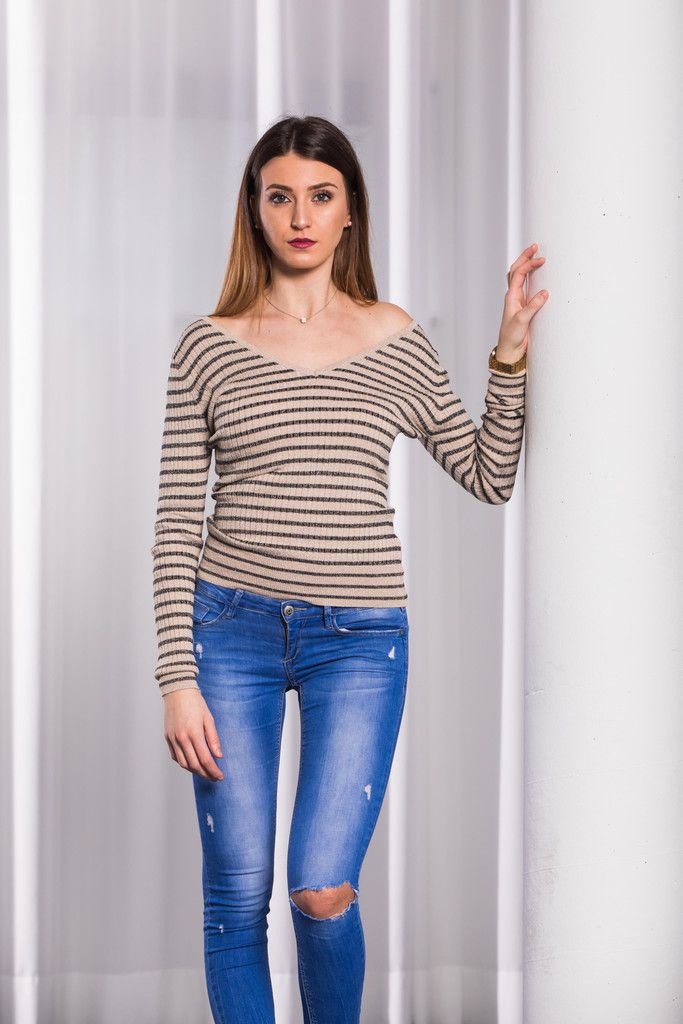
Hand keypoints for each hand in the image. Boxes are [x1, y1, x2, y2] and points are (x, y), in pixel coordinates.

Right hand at [163, 688, 224, 780]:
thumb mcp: (209, 719)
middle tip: (214, 777)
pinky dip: (184, 763)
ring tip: (205, 772)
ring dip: (195, 771)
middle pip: (194, 765)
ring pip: (183, 763)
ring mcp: (173, 739)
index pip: (205, 759)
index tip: (220, 776)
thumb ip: (213, 739)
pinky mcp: (167, 738)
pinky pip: (175, 756)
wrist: (178, 691)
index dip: (213, 771)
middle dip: (205, 774)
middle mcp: (182, 739)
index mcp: (194, 733)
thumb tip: (219, 756)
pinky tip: (192, 763)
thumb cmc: (196, 703)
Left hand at [495, 242, 548, 362]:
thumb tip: (544, 292)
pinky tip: (535, 274)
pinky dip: (529, 277)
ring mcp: (518, 301)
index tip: (542, 259)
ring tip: (534, 255)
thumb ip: (533, 306)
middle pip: (516, 271)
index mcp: (511, 297)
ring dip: (525, 265)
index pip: (519, 274)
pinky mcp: (524, 307)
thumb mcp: (523, 321)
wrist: (510, 350)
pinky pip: (525, 287)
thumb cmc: (512, 337)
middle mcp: (513, 296)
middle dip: (525, 257)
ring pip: (519, 277)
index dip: (530, 264)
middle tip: (535, 247)